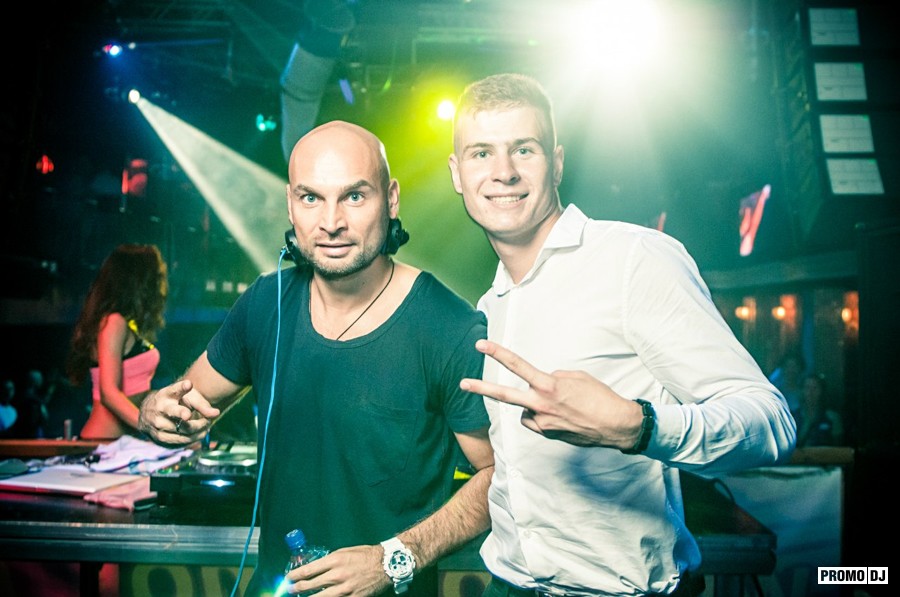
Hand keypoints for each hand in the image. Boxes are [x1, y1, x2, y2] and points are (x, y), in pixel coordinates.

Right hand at [137, 379, 219, 445]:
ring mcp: (157, 424)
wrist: (151, 412)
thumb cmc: (176, 402)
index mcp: (167, 394)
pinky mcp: (159, 437)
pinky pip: (181, 441)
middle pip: (174, 412)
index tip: (188, 384)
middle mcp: (160, 408)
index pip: (175, 389)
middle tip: (198, 418)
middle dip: (184, 414)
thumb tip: (216, 414)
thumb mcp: (188, 398)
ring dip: (200, 429)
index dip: (182, 387)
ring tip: (207, 425)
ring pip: (184, 430)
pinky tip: (200, 433)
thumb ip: (202, 405)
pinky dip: (193, 438)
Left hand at [284, 544, 388, 595]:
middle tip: (290, 590)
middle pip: (310, 586)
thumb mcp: (346, 552)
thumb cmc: (366, 555)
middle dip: (297, 589)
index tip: (288, 578)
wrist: (387, 564)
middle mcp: (337, 575)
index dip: (295, 576)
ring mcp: (345, 589)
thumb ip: (331, 561)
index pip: (308, 571)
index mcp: (335, 560)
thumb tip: (316, 569)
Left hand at [460, 339, 638, 447]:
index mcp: (549, 386)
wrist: (617, 425)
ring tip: (559, 406)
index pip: (518, 366)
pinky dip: (542, 417)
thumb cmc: (600, 398)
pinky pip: (536, 422)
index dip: (498, 353)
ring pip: (525, 411)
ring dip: (533, 406)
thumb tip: (542, 383)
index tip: (481, 345)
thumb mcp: (577, 377)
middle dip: (481, 388)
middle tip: (462, 384)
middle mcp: (542, 405)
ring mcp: (543, 423)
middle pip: (505, 396)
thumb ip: (554, 377)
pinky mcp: (548, 435)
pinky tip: (561, 417)